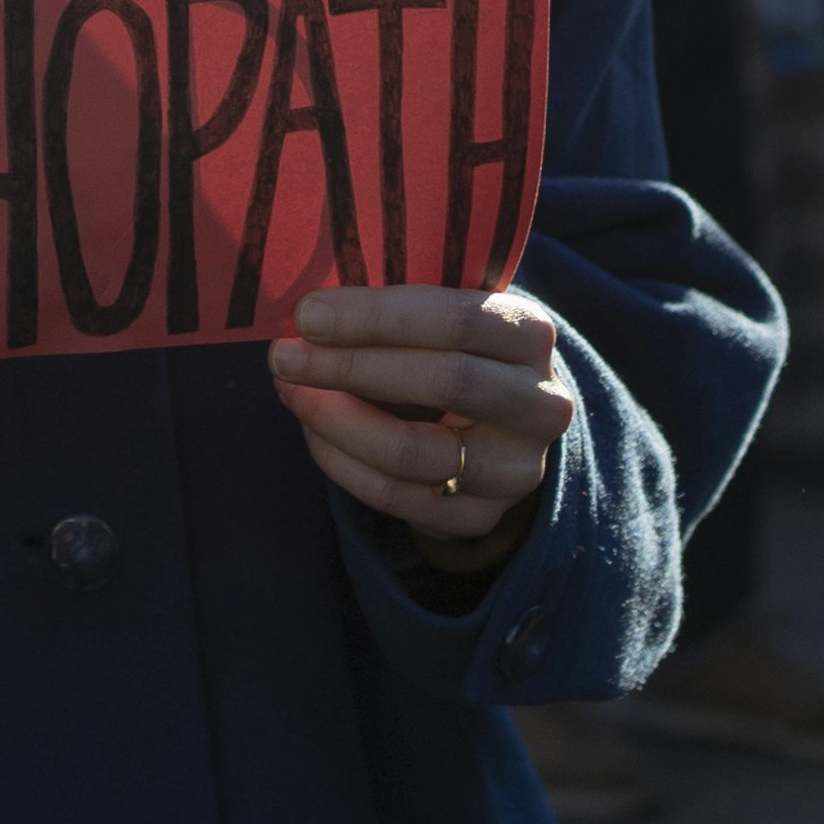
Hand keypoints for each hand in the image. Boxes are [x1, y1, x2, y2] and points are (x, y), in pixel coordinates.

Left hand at [271, 285, 580, 551]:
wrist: (497, 426)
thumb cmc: (451, 350)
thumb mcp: (442, 315)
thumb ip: (393, 307)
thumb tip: (307, 312)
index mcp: (530, 333)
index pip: (457, 319)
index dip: (377, 316)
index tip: (308, 315)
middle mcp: (540, 402)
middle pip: (443, 382)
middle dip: (349, 367)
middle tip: (283, 357)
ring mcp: (516, 467)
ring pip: (413, 451)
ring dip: (336, 422)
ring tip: (292, 393)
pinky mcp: (481, 516)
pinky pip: (396, 497)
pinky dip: (342, 463)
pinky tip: (314, 431)